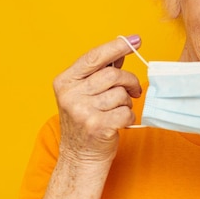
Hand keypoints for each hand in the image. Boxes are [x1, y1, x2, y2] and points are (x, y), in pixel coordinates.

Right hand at [52, 35, 142, 165]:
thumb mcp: (85, 94)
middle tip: (134, 90)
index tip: (135, 40)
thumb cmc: (86, 122)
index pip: (94, 57)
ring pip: (121, 93)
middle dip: (129, 81)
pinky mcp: (97, 127)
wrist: (80, 158)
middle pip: (113, 75)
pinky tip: (121, 122)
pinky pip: (126, 112)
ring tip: (120, 109)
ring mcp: (82, 112)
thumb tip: (122, 50)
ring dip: (127, 101)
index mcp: (64, 82)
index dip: (117, 46)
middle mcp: (70, 95)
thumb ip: (100, 72)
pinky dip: (129, 116)